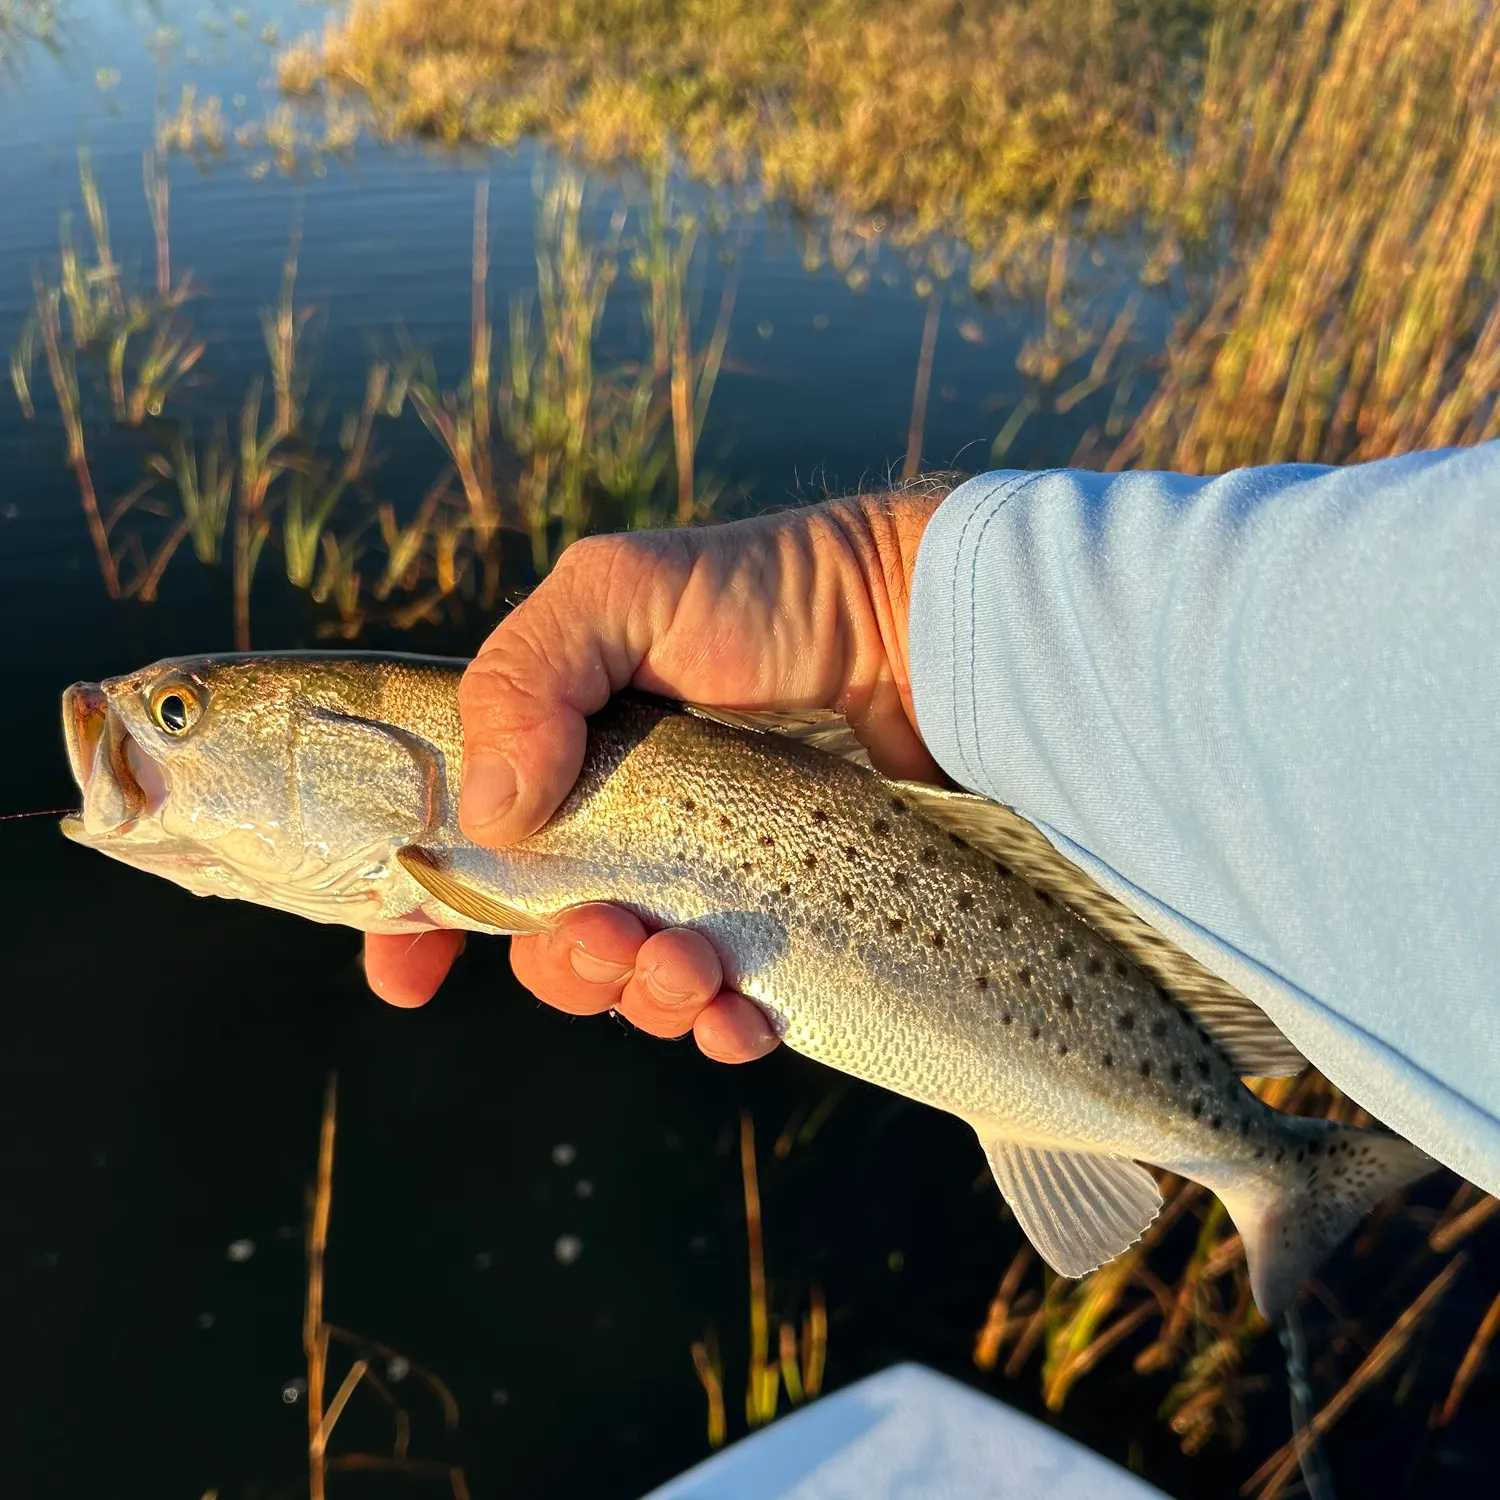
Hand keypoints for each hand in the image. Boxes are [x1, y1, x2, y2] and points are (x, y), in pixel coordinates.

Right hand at [364, 488, 945, 1058]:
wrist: (912, 627)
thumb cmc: (762, 594)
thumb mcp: (619, 594)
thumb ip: (527, 679)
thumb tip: (490, 818)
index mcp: (559, 762)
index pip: (462, 856)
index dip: (419, 925)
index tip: (403, 977)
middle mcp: (623, 832)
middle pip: (547, 941)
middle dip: (561, 963)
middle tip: (608, 934)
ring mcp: (703, 882)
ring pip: (634, 986)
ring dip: (643, 998)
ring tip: (688, 965)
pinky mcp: (781, 923)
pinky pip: (731, 1010)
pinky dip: (723, 1029)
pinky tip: (743, 1016)